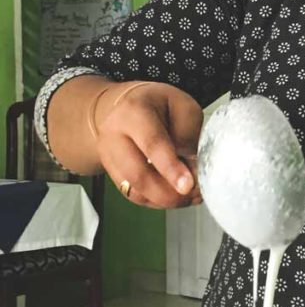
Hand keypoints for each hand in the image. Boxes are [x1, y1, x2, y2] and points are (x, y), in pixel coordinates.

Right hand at [94, 82, 203, 208]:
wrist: (129, 106)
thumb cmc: (161, 106)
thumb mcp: (183, 107)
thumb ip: (188, 135)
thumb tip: (191, 169)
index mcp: (134, 111)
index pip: (152, 144)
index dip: (171, 168)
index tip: (188, 186)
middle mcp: (114, 134)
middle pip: (137, 173)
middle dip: (168, 193)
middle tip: (194, 195)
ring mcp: (108, 155)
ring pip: (134, 189)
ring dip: (164, 200)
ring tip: (190, 198)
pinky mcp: (110, 172)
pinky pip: (133, 194)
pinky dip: (156, 201)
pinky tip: (175, 197)